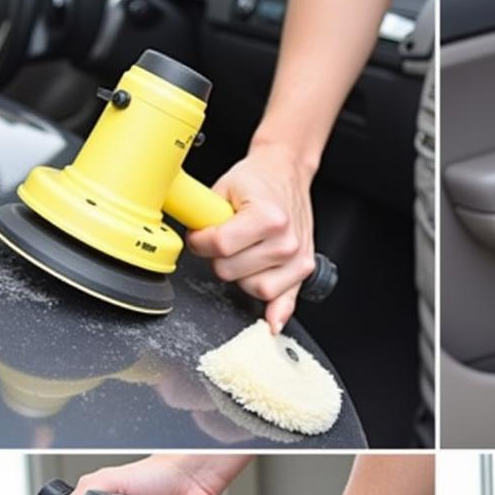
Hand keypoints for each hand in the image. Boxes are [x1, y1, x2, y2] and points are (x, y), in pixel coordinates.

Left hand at [186, 142, 316, 334]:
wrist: (286, 173)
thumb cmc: (257, 181)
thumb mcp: (224, 189)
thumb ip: (205, 217)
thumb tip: (189, 240)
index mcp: (269, 218)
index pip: (220, 246)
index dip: (200, 242)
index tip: (200, 235)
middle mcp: (287, 241)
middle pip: (233, 271)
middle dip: (219, 259)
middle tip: (222, 243)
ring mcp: (297, 258)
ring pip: (254, 289)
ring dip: (240, 277)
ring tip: (243, 254)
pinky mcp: (304, 269)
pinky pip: (287, 301)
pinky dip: (278, 313)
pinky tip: (271, 322)